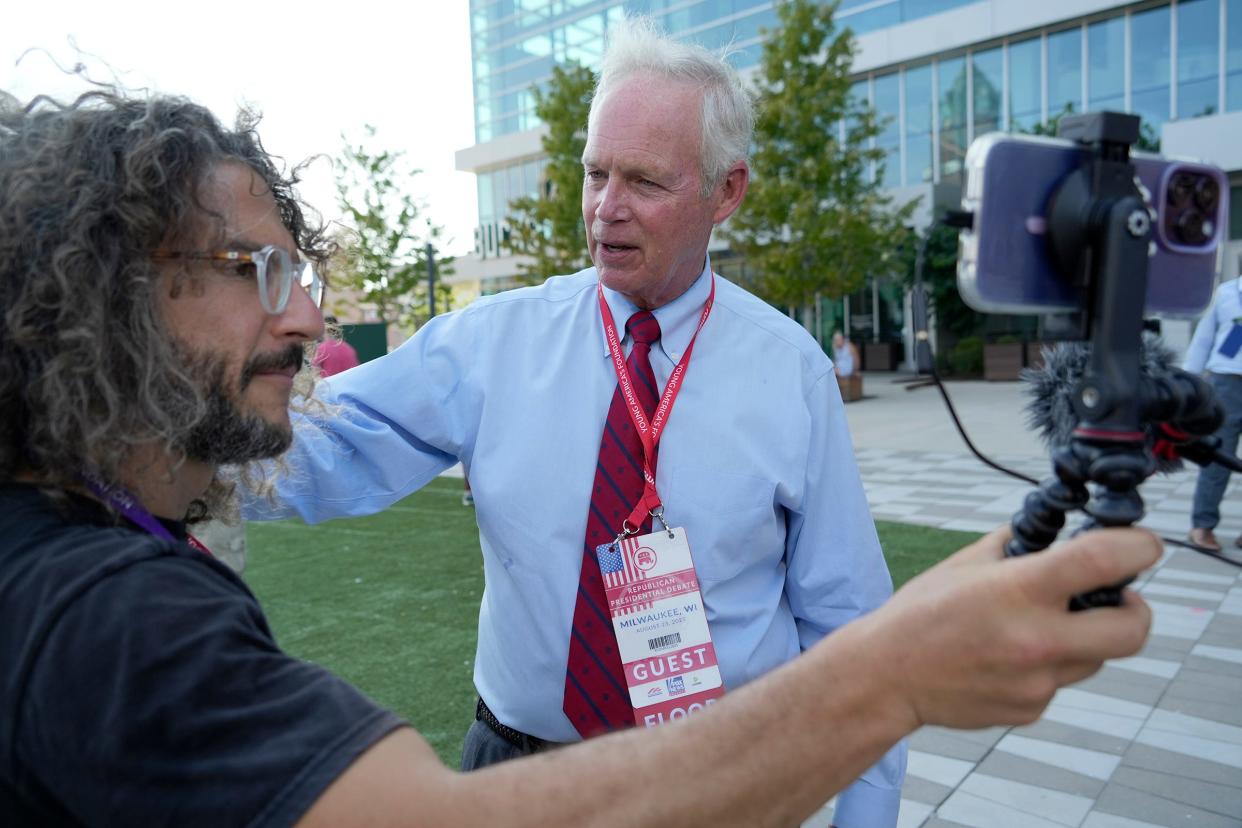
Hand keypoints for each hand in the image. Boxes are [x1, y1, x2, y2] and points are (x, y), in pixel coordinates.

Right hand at [866, 526, 1157, 730]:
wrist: (886, 677)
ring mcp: (1037, 680)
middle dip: (1136, 608)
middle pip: (1133, 629)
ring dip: (1084, 636)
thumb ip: (1017, 546)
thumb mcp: (964, 564)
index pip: (1104, 561)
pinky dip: (1047, 664)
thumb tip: (1057, 533)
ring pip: (1096, 657)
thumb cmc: (920, 613)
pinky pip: (1060, 680)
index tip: (1142, 545)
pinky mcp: (1031, 708)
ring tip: (1035, 627)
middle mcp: (1036, 639)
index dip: (1139, 547)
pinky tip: (1005, 658)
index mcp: (1018, 591)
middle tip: (1116, 597)